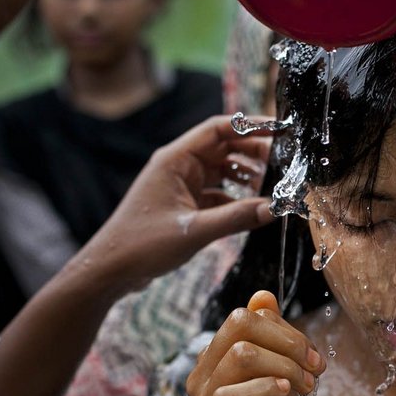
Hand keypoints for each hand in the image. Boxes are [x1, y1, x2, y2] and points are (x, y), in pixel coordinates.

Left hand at [75, 114, 275, 293]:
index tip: (279, 131)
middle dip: (254, 153)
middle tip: (284, 164)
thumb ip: (236, 218)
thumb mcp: (194, 231)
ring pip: (222, 170)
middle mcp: (179, 166)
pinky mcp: (185, 204)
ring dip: (246, 176)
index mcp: (175, 159)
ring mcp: (181, 185)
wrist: (111, 270)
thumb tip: (275, 208)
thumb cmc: (142, 244)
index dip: (250, 126)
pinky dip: (236, 198)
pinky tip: (252, 209)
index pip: (218, 129)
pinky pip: (217, 193)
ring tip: (273, 186)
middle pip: (224, 147)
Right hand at [186, 291, 324, 395]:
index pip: (245, 318)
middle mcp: (201, 379)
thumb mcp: (281, 374)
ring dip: (286, 365)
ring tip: (307, 387)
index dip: (285, 329)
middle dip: (288, 340)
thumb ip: (272, 338)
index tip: (314, 356)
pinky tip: (288, 393)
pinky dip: (265, 388)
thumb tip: (262, 296)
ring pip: (240, 356)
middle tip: (315, 367)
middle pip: (239, 327)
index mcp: (214, 361)